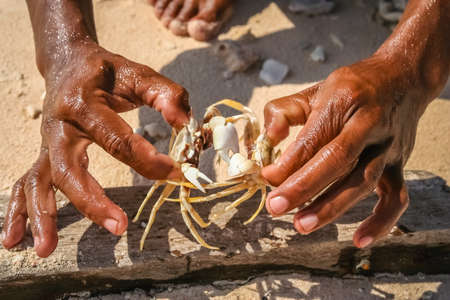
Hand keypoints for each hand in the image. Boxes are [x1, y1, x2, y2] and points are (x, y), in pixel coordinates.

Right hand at [1, 42, 189, 256]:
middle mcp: (59, 125)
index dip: (144, 159)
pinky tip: (14, 240)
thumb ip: (165, 94)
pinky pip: (25, 184)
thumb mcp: (138, 74)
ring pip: (40, 181)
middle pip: (68, 168)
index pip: (115, 138)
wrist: (69, 64)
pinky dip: (18, 212)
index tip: (172, 173)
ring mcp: (47, 143)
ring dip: (43, 215)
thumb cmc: (107, 73)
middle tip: (119, 225)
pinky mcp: (44, 155)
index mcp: (83, 102)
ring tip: (46, 249)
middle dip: (92, 200)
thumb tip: (184, 123)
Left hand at [261, 57, 430, 247]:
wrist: (403, 78)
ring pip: (361, 182)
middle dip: (303, 187)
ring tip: (301, 224)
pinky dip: (381, 222)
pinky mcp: (399, 165)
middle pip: (336, 160)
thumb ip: (284, 111)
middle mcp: (368, 125)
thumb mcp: (315, 90)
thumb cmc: (353, 88)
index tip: (267, 177)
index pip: (313, 138)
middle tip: (276, 207)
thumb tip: (268, 139)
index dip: (288, 162)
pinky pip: (395, 198)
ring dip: (331, 207)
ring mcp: (386, 148)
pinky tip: (359, 239)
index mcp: (344, 101)